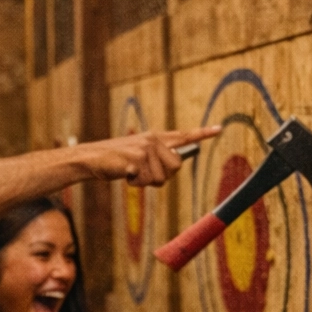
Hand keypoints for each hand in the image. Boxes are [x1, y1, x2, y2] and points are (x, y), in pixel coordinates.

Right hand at [81, 126, 221, 186]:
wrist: (92, 158)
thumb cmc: (116, 161)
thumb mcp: (139, 156)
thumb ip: (159, 158)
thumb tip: (176, 166)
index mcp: (156, 137)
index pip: (183, 135)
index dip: (202, 133)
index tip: (219, 129)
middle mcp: (153, 139)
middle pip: (176, 166)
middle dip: (163, 176)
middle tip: (145, 174)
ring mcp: (144, 148)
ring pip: (161, 178)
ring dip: (145, 182)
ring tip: (131, 173)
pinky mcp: (136, 158)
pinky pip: (145, 180)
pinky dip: (134, 183)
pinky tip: (124, 174)